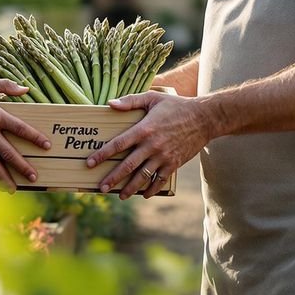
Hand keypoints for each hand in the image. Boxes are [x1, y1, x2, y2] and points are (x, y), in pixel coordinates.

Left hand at [86, 91, 210, 198]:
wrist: (204, 118)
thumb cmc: (176, 106)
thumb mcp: (152, 98)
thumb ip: (130, 101)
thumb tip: (110, 104)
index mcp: (144, 129)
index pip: (118, 144)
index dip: (102, 154)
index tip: (90, 163)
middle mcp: (152, 145)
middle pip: (128, 165)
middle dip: (113, 177)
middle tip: (101, 187)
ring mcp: (164, 156)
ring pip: (143, 176)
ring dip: (130, 188)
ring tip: (120, 196)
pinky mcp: (174, 163)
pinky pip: (161, 179)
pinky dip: (152, 188)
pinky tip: (144, 194)